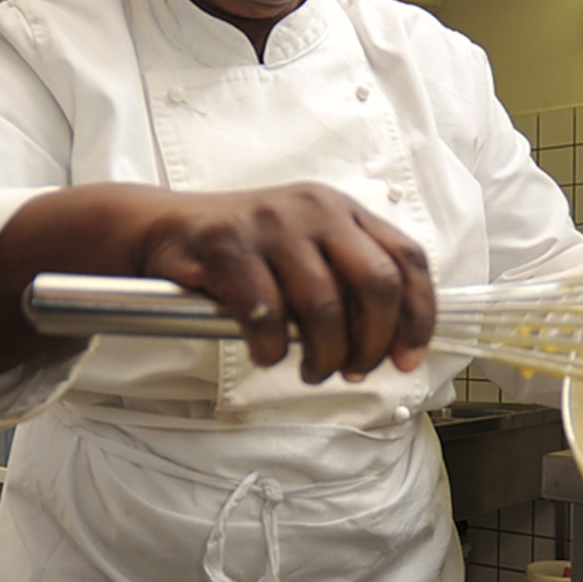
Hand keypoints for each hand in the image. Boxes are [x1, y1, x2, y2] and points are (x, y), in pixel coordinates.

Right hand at [136, 184, 434, 383]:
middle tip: (354, 371)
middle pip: (377, 284)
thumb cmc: (244, 253)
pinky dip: (272, 350)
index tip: (406, 359)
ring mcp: (273, 224)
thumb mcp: (306, 249)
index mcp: (344, 210)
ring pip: (324, 307)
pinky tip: (266, 355)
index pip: (408, 259)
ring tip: (311, 372)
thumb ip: (347, 281)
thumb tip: (390, 344)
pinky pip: (268, 316)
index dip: (418, 316)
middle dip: (372, 343)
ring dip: (324, 356)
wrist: (163, 228)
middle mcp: (316, 209)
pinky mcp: (230, 247)